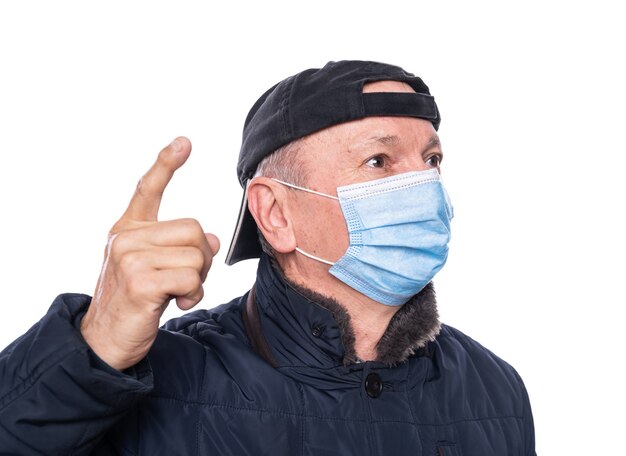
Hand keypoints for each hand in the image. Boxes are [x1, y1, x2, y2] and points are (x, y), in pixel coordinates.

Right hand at [80, 137, 219, 370]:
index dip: (167, 164)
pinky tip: (177, 303)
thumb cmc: (134, 302)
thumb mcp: (155, 268)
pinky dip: (194, 294)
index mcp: (128, 229)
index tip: (184, 142)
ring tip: (178, 293)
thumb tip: (213, 239)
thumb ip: (178, 248)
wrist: (105, 341)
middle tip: (187, 279)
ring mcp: (130, 258)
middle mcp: (126, 237)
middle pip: (194, 229)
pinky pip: (191, 277)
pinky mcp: (140, 281)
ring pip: (197, 254)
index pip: (148, 188)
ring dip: (199, 280)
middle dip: (202, 257)